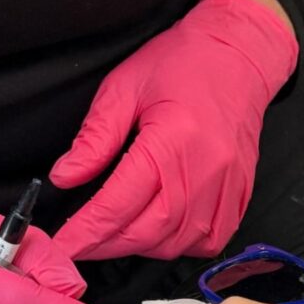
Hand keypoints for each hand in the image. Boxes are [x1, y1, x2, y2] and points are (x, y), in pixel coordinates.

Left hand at [50, 0, 296, 259]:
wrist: (239, 54)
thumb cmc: (182, 64)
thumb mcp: (123, 88)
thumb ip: (94, 138)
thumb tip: (65, 176)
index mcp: (171, 142)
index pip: (118, 204)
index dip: (86, 232)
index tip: (63, 247)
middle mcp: (203, 171)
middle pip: (147, 232)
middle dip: (107, 246)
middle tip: (80, 245)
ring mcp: (226, 187)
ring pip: (177, 244)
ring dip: (139, 248)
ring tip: (113, 239)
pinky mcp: (240, 194)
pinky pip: (209, 242)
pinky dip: (180, 247)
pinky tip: (159, 235)